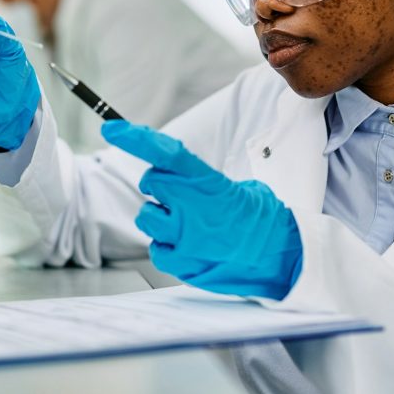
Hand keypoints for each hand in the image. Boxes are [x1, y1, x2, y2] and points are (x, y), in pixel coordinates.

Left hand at [102, 120, 301, 299]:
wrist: (281, 260)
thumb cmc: (263, 221)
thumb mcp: (240, 188)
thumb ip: (203, 181)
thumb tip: (175, 173)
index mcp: (208, 184)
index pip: (165, 153)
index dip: (135, 138)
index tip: (111, 129)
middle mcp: (192, 208)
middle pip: (152, 183)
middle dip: (161, 186)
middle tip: (184, 197)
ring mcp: (185, 238)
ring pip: (147, 216)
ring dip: (162, 217)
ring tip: (190, 225)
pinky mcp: (181, 264)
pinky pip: (156, 248)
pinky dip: (167, 246)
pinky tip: (190, 246)